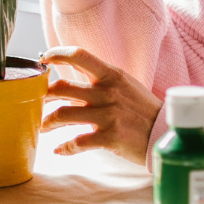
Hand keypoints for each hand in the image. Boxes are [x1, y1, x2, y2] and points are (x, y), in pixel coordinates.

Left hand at [39, 46, 159, 164]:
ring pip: (63, 114)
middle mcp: (107, 92)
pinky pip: (77, 142)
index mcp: (111, 76)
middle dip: (43, 97)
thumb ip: (101, 80)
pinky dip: (64, 147)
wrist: (166, 134)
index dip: (57, 54)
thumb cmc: (143, 110)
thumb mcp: (126, 85)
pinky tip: (59, 149)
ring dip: (47, 123)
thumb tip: (72, 77)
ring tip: (43, 128)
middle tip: (37, 104)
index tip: (43, 59)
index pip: (79, 56)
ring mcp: (109, 115)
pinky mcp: (110, 137)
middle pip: (62, 88)